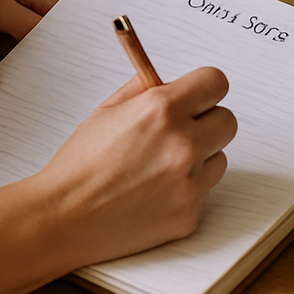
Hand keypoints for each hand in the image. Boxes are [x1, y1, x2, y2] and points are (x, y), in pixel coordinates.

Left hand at [0, 0, 58, 97]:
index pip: (40, 32)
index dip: (55, 60)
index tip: (63, 88)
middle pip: (56, 20)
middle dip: (63, 50)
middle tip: (66, 86)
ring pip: (49, 18)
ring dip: (50, 45)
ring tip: (50, 79)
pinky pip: (33, 17)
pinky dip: (36, 39)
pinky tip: (28, 66)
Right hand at [0, 66, 236, 293]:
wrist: (65, 215)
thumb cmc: (80, 163)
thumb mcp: (108, 110)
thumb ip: (144, 89)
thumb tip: (169, 79)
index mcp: (161, 110)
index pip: (215, 82)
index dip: (205, 87)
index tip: (198, 95)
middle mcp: (183, 144)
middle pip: (228, 120)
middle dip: (207, 121)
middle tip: (180, 130)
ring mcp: (190, 182)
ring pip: (219, 157)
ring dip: (199, 157)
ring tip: (158, 165)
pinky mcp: (190, 214)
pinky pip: (204, 190)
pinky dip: (186, 188)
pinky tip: (154, 191)